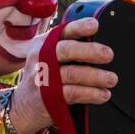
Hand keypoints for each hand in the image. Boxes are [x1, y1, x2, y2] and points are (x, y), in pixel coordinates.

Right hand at [8, 15, 117, 133]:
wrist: (22, 108)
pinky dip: (91, 94)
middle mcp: (40, 58)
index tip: (95, 25)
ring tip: (111, 79)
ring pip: (73, 74)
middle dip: (90, 51)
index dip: (79, 27)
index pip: (62, 31)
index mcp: (42, 44)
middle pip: (67, 50)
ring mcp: (43, 79)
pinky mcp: (49, 98)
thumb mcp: (46, 58)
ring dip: (96, 76)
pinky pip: (73, 93)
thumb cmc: (41, 79)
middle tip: (109, 55)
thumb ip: (65, 49)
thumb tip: (98, 42)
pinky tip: (103, 94)